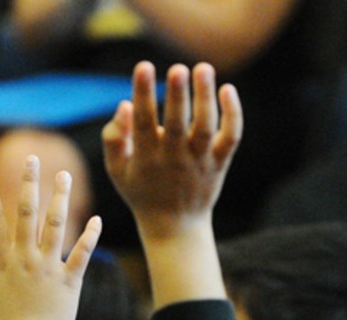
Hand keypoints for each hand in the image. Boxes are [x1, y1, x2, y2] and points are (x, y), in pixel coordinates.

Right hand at [0, 155, 101, 319]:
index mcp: (2, 264)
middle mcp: (25, 260)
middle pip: (25, 214)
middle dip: (27, 184)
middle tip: (32, 158)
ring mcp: (48, 269)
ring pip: (54, 226)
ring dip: (59, 198)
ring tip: (63, 175)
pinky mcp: (70, 282)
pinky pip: (81, 254)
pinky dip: (89, 236)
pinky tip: (96, 218)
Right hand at [102, 61, 241, 241]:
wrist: (175, 226)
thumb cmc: (141, 190)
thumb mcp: (117, 169)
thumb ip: (114, 138)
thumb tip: (124, 105)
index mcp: (146, 157)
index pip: (144, 122)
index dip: (143, 94)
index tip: (143, 66)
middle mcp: (174, 158)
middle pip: (178, 125)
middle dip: (178, 97)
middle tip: (178, 69)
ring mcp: (200, 161)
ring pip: (206, 128)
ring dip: (206, 98)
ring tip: (203, 68)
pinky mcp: (219, 163)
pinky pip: (230, 138)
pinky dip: (233, 116)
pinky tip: (228, 90)